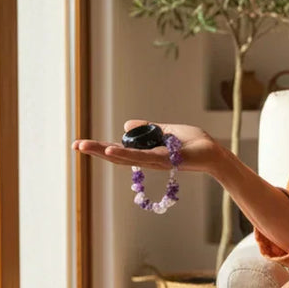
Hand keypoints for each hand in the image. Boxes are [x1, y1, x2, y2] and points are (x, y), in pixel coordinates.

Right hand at [72, 120, 223, 173]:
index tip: (80, 144)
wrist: (213, 153)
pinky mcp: (164, 160)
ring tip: (85, 147)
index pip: (118, 150)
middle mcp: (147, 160)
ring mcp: (154, 162)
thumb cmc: (194, 143)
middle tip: (75, 146)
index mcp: (146, 152)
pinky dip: (126, 154)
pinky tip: (111, 151)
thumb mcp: (166, 130)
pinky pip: (142, 157)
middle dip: (95, 151)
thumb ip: (147, 128)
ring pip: (125, 158)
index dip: (100, 147)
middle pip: (116, 156)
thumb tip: (126, 126)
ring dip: (104, 152)